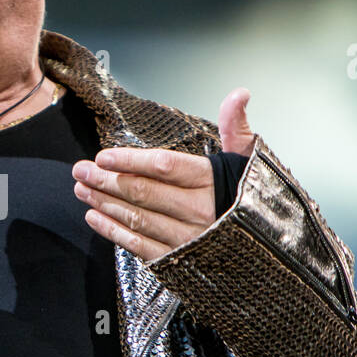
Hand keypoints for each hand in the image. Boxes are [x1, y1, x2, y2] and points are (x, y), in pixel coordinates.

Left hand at [72, 87, 253, 261]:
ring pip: (138, 218)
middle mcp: (199, 211)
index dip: (130, 160)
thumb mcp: (251, 161)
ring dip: (105, 203)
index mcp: (212, 182)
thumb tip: (239, 94)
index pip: (164, 166)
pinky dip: (114, 232)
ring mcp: (188, 238)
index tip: (104, 156)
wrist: (276, 252)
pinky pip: (140, 246)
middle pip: (144, 192)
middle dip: (107, 180)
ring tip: (82, 191)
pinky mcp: (180, 262)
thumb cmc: (256, 202)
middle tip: (80, 171)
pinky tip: (95, 218)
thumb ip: (236, 127)